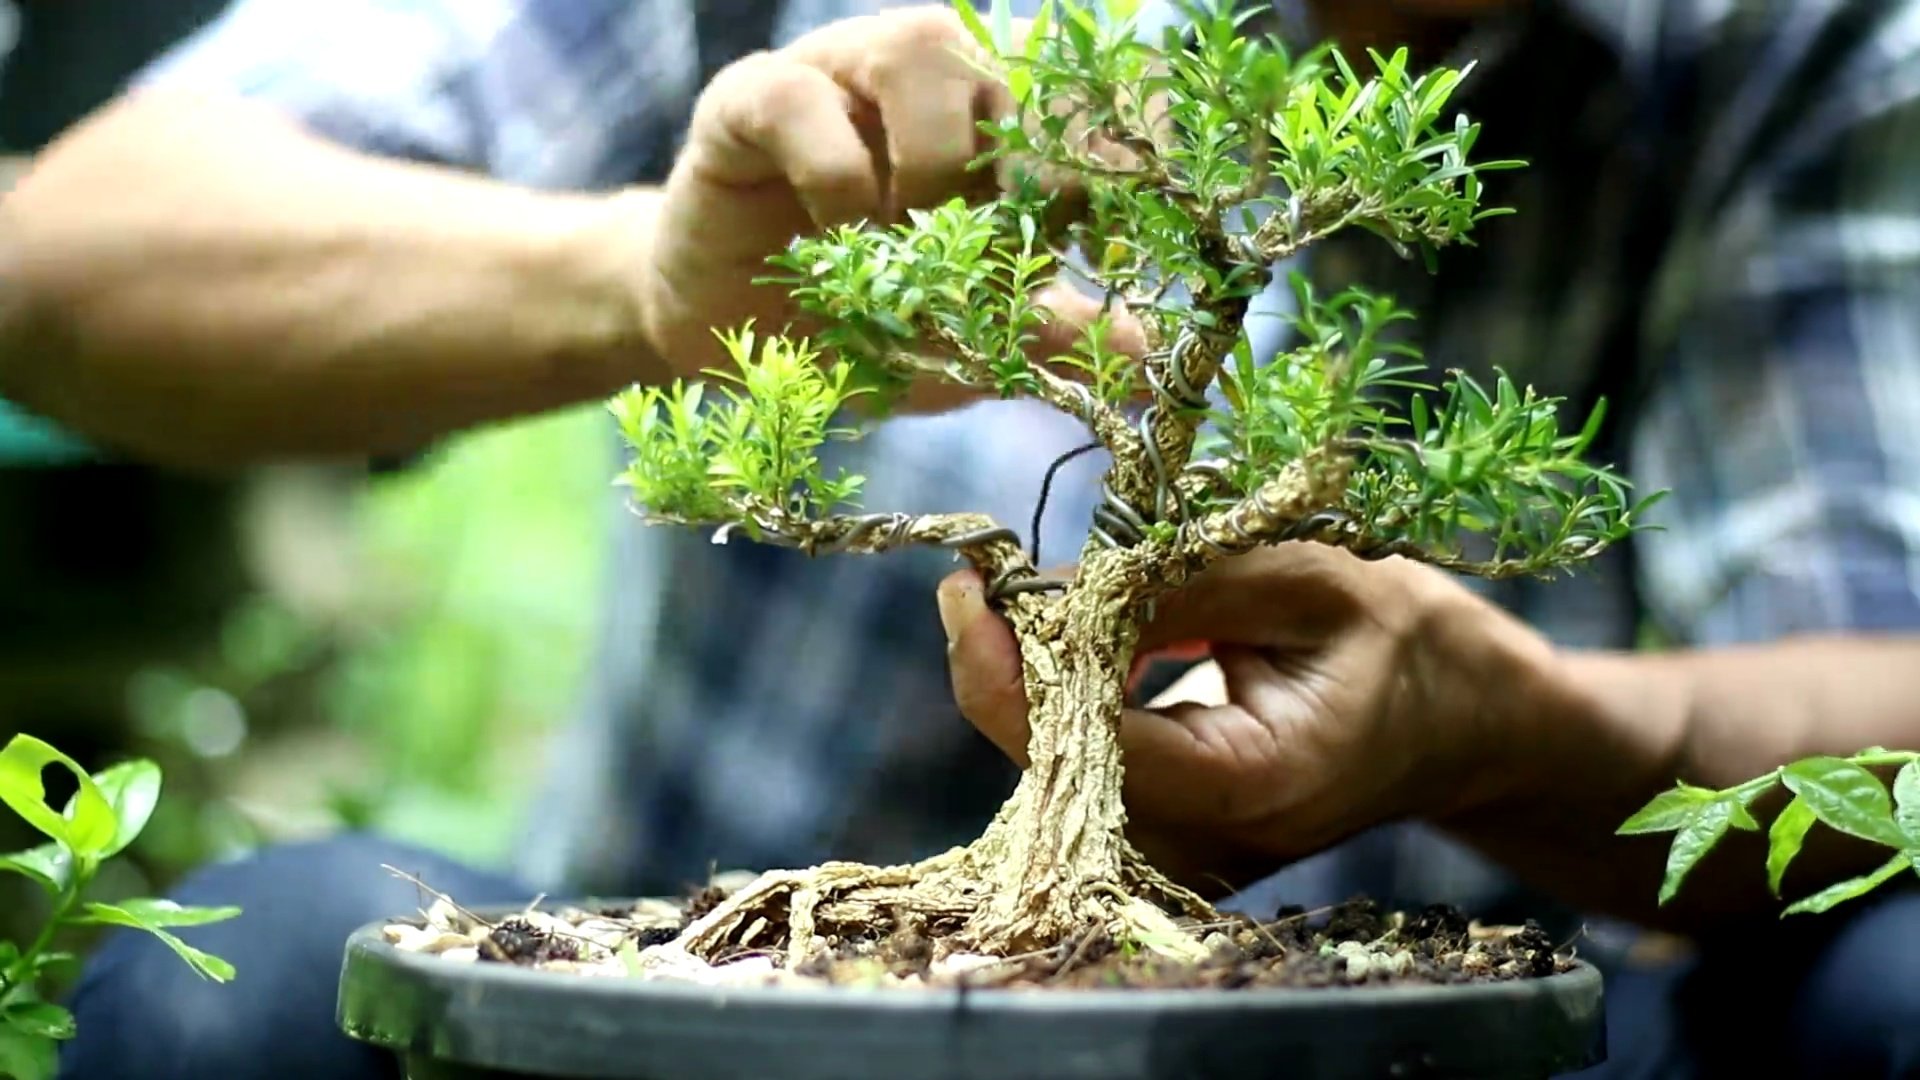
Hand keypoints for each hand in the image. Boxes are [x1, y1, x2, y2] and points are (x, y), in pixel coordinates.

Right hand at [638, 5, 1143, 409]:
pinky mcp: (753, 97)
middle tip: (997, 264)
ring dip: (936, 160)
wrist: (721, 337)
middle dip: (1027, 173)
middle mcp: (929, 81)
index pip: (1083, 92)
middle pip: (1017, 65)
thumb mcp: (959, 346)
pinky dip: (836, 179)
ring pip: (928, 46)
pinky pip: (807, 101)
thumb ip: (1042, 335)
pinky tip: (835, 242)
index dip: (1122, 136)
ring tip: (906, 244)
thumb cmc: (848, 324)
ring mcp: (842, 73)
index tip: (1135, 219)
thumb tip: (1146, 358)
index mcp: (994, 129)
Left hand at [938, 544, 1551, 895]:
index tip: (969, 586)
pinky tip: (1081, 637)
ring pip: (1056, 766)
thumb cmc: (1408, 641)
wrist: (1469, 723)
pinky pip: (1082, 767)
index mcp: (1250, 785)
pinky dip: (1068, 697)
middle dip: (1012, 662)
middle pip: (1054, 763)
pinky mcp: (1167, 841)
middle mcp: (1204, 846)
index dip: (1008, 672)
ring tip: (1041, 594)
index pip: (1087, 747)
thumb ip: (1176, 580)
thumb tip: (1044, 589)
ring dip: (1035, 675)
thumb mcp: (1307, 578)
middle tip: (995, 572)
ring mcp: (1182, 858)